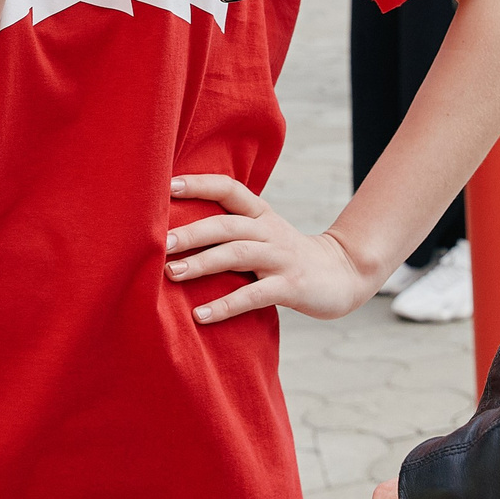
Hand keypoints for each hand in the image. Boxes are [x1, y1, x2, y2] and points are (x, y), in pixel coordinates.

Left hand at [165, 175, 372, 323]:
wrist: (342, 274)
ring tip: (171, 273)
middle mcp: (269, 230)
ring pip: (238, 254)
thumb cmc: (286, 256)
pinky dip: (225, 305)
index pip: (229, 188)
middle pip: (226, 224)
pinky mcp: (290, 286)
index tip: (167, 186)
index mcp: (260, 214)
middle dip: (190, 232)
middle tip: (158, 243)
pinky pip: (254, 295)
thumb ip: (229, 229)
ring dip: (202, 263)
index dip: (200, 184)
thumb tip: (174, 230)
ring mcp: (280, 258)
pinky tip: (200, 315)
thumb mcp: (262, 234)